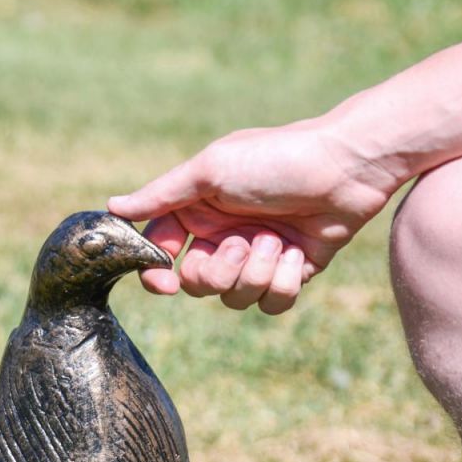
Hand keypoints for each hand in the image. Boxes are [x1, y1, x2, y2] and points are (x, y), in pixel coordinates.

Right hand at [107, 119, 399, 312]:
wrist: (349, 165)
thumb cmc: (277, 158)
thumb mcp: (211, 169)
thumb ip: (160, 195)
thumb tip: (112, 207)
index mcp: (197, 212)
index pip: (160, 255)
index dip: (158, 275)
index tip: (166, 281)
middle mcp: (223, 237)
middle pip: (197, 286)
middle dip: (221, 270)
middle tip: (245, 241)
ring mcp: (256, 257)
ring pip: (234, 298)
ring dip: (257, 272)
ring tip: (279, 240)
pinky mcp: (289, 272)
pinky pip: (271, 303)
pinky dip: (284, 281)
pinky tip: (298, 252)